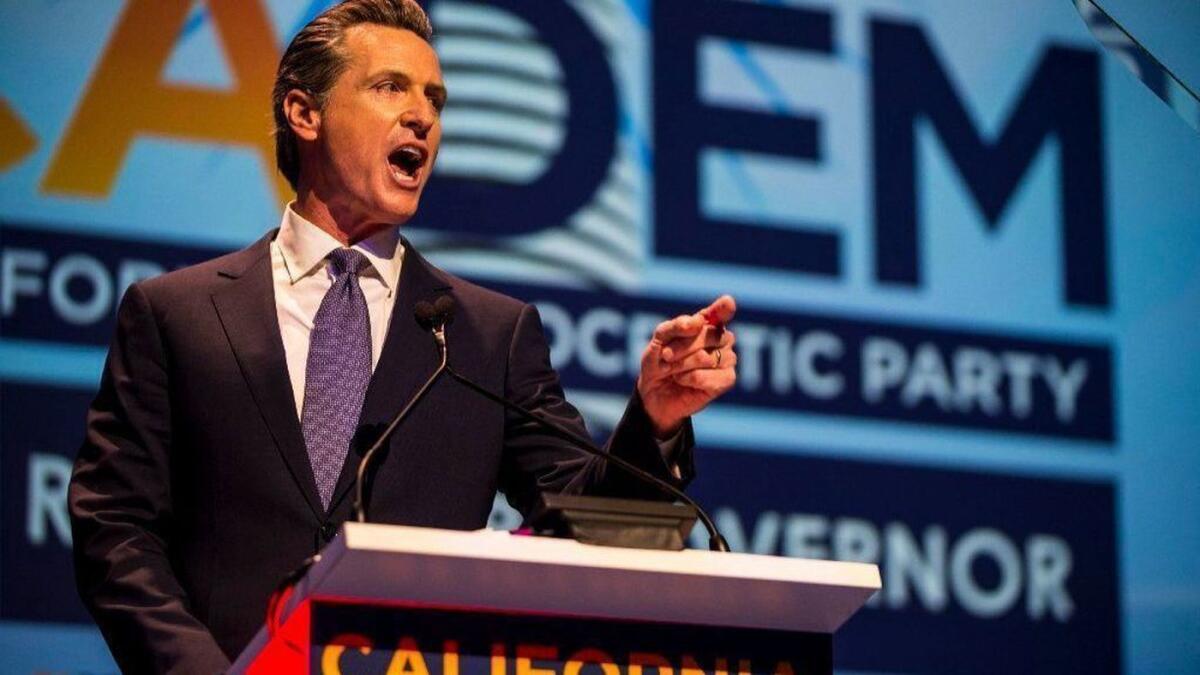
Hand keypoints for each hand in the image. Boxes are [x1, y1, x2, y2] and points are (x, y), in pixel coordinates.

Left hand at [637, 295, 737, 436]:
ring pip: (707, 358)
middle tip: (665, 356)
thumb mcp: (658, 340)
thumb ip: (675, 326)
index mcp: (707, 323)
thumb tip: (699, 322)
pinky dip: (690, 379)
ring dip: (682, 365)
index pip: (720, 312)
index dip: (723, 308)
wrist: (653, 392)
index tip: (727, 302)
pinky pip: (711, 377)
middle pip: (707, 335)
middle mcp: (721, 338)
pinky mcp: (727, 379)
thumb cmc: (658, 361)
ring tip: (673, 370)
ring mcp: (727, 358)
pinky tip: (684, 380)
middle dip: (680, 348)